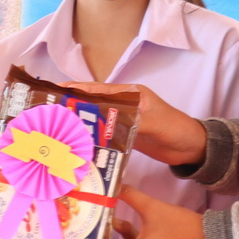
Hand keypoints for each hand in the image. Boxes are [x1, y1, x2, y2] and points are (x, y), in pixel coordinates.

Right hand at [62, 82, 207, 166]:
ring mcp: (122, 120)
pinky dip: (88, 138)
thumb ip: (132, 120)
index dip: (74, 91)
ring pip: (94, 120)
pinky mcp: (124, 136)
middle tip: (45, 115)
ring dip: (77, 124)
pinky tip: (75, 146)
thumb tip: (107, 120)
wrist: (192, 149)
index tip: (53, 93)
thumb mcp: (155, 123)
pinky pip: (102, 135)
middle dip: (70, 108)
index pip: (95, 90)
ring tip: (54, 131)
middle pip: (90, 104)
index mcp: (129, 94)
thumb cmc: (176, 129)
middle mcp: (122, 104)